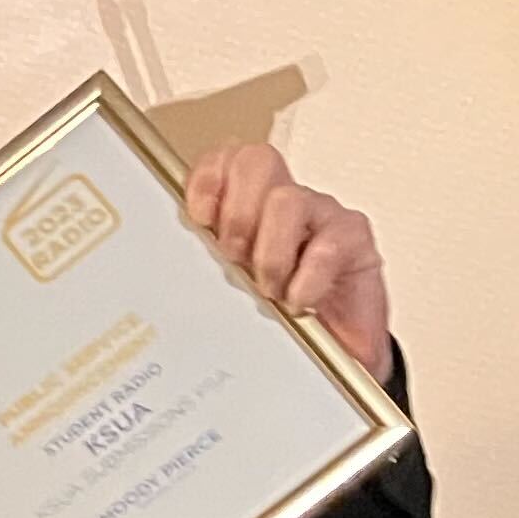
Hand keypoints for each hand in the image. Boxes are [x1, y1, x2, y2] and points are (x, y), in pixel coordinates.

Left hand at [184, 142, 391, 377]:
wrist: (331, 354)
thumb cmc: (277, 324)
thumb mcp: (228, 297)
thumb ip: (203, 274)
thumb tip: (163, 278)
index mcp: (247, 210)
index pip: (224, 162)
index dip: (208, 178)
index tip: (198, 217)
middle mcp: (284, 205)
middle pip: (257, 162)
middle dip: (237, 212)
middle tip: (233, 258)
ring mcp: (321, 218)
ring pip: (288, 200)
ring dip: (270, 251)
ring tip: (268, 290)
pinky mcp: (354, 242)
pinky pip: (331, 241)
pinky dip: (309, 276)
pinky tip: (299, 301)